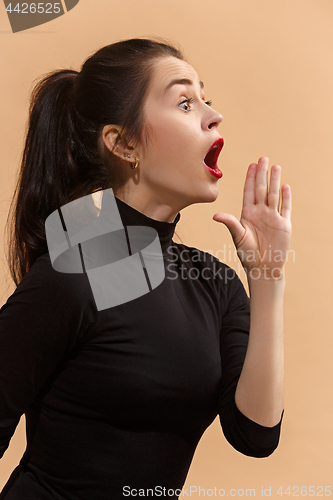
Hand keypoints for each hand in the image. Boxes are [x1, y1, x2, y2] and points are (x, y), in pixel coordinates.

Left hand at [213, 157, 291, 278]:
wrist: (263, 267)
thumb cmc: (248, 254)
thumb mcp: (238, 236)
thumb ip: (230, 223)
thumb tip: (215, 215)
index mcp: (248, 214)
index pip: (249, 192)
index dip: (250, 178)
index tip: (251, 165)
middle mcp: (260, 213)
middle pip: (261, 189)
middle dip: (262, 174)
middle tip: (263, 158)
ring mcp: (272, 217)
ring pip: (273, 195)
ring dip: (274, 181)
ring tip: (275, 166)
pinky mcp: (283, 224)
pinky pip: (285, 208)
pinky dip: (286, 197)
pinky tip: (285, 186)